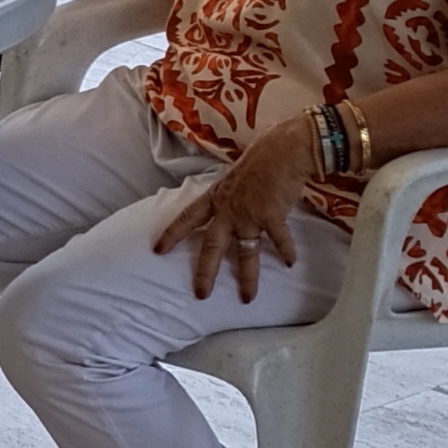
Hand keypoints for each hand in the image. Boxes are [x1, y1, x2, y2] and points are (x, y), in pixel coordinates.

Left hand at [152, 120, 315, 302]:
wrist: (283, 148)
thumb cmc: (262, 156)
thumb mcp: (236, 174)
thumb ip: (232, 191)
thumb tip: (234, 198)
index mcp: (216, 196)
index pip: (187, 218)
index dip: (172, 234)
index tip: (158, 250)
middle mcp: (228, 209)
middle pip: (211, 245)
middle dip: (205, 272)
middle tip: (200, 294)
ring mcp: (249, 215)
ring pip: (245, 253)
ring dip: (247, 278)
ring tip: (246, 298)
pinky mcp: (271, 217)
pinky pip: (278, 241)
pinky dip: (286, 252)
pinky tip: (290, 263)